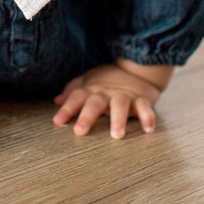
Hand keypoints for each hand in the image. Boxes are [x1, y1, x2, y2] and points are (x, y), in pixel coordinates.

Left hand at [52, 60, 171, 138]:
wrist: (136, 68)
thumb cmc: (108, 80)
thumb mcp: (88, 81)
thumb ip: (72, 91)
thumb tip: (56, 100)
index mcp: (91, 90)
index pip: (76, 98)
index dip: (66, 109)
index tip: (57, 122)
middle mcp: (106, 93)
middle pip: (95, 103)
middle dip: (87, 117)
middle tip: (80, 131)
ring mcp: (124, 95)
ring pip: (120, 106)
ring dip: (118, 119)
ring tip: (116, 135)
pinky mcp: (142, 99)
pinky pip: (145, 107)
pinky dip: (147, 117)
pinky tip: (148, 129)